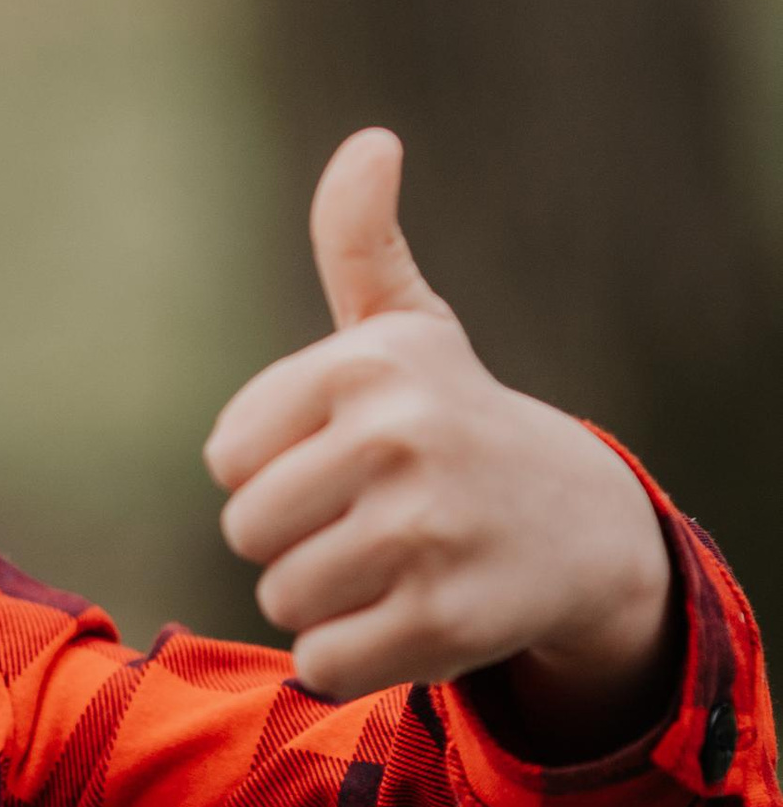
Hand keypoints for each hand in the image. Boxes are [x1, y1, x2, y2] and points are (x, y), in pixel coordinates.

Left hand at [204, 129, 673, 737]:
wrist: (579, 525)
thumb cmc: (456, 421)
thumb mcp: (409, 328)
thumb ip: (361, 240)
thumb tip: (372, 143)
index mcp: (367, 364)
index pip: (227, 458)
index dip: (274, 468)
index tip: (345, 454)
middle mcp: (398, 439)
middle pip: (247, 533)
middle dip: (295, 540)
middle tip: (371, 519)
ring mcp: (425, 534)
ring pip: (282, 600)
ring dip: (325, 599)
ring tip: (395, 563)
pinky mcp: (444, 622)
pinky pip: (322, 663)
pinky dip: (353, 657)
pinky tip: (412, 614)